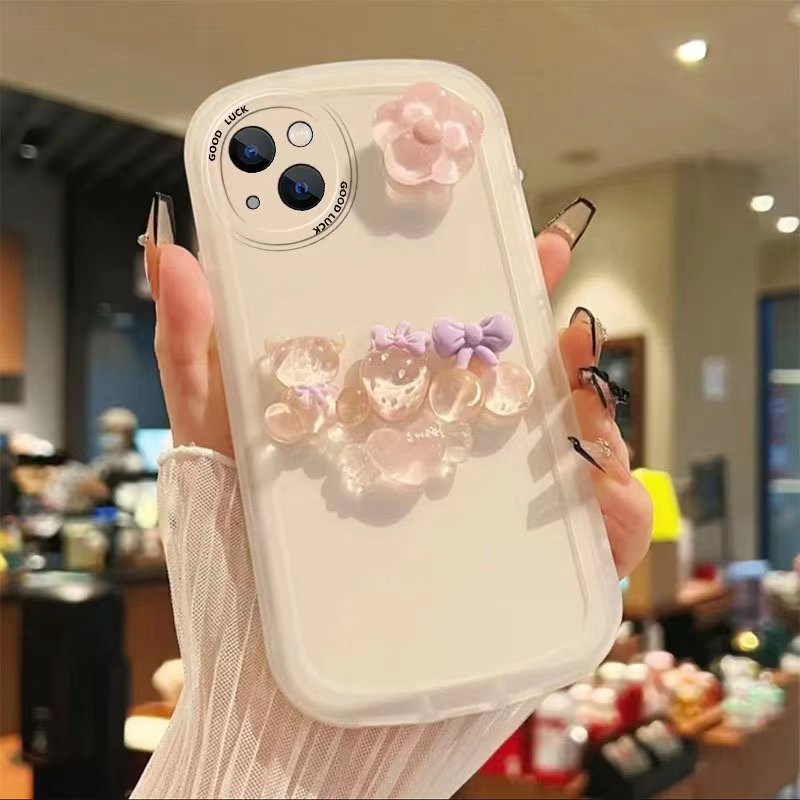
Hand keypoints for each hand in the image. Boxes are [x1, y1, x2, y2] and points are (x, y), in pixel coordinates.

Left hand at [149, 196, 650, 575]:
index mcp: (385, 419)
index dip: (460, 268)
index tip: (473, 212)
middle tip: (539, 257)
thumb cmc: (242, 584)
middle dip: (534, 308)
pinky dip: (610, 502)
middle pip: (510, 372)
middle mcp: (447, 458)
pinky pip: (597, 537)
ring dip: (582, 393)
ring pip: (565, 439)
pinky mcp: (532, 583)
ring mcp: (494, 517)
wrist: (278, 713)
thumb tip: (172, 255)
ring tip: (567, 359)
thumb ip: (197, 359)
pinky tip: (592, 474)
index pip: (436, 331)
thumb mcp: (214, 457)